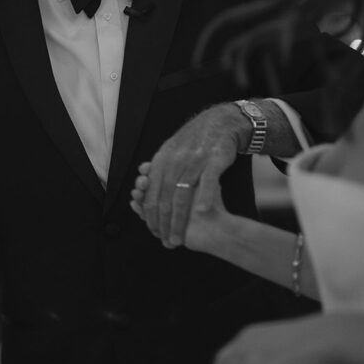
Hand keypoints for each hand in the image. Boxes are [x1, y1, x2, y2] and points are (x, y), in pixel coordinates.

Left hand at [130, 103, 246, 247]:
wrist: (219, 122)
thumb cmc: (194, 142)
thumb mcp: (171, 152)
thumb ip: (158, 172)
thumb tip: (144, 192)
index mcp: (162, 161)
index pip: (152, 194)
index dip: (151, 215)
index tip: (153, 232)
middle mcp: (175, 161)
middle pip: (164, 198)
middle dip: (163, 224)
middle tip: (165, 240)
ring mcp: (194, 161)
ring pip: (182, 194)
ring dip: (179, 219)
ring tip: (179, 237)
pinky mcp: (214, 160)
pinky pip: (207, 181)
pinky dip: (204, 197)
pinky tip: (200, 213)